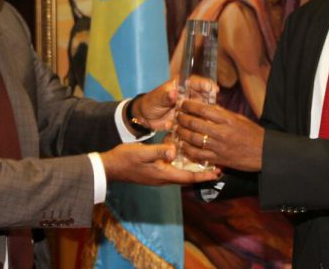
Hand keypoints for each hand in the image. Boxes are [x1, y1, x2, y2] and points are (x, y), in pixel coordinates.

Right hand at [100, 142, 219, 184]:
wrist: (110, 167)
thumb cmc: (125, 159)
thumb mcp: (142, 152)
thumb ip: (159, 152)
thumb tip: (173, 151)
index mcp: (163, 174)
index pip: (188, 178)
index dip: (204, 175)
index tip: (218, 173)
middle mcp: (163, 178)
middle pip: (188, 177)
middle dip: (203, 173)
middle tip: (218, 166)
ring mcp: (159, 176)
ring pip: (181, 174)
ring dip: (194, 170)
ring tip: (206, 162)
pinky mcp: (155, 172)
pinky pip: (174, 170)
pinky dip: (183, 165)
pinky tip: (186, 157)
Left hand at [131, 76, 217, 130]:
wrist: (146, 117)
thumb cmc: (151, 102)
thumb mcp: (156, 98)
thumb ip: (165, 96)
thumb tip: (173, 93)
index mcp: (183, 85)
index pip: (198, 82)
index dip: (207, 85)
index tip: (214, 90)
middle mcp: (190, 95)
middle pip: (205, 97)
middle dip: (209, 103)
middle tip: (211, 111)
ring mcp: (191, 108)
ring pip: (203, 111)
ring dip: (202, 117)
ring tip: (197, 123)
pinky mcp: (190, 119)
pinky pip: (196, 122)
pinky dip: (195, 126)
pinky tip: (193, 130)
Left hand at [175, 99, 263, 171]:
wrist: (265, 153)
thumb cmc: (253, 134)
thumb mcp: (239, 119)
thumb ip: (223, 113)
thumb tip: (208, 106)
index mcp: (228, 120)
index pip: (204, 109)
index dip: (190, 105)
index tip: (183, 103)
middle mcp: (222, 133)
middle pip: (195, 124)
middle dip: (182, 118)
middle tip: (176, 115)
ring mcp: (219, 147)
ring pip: (193, 139)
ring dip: (182, 133)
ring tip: (176, 128)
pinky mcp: (218, 159)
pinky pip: (198, 154)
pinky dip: (188, 149)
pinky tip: (183, 145)